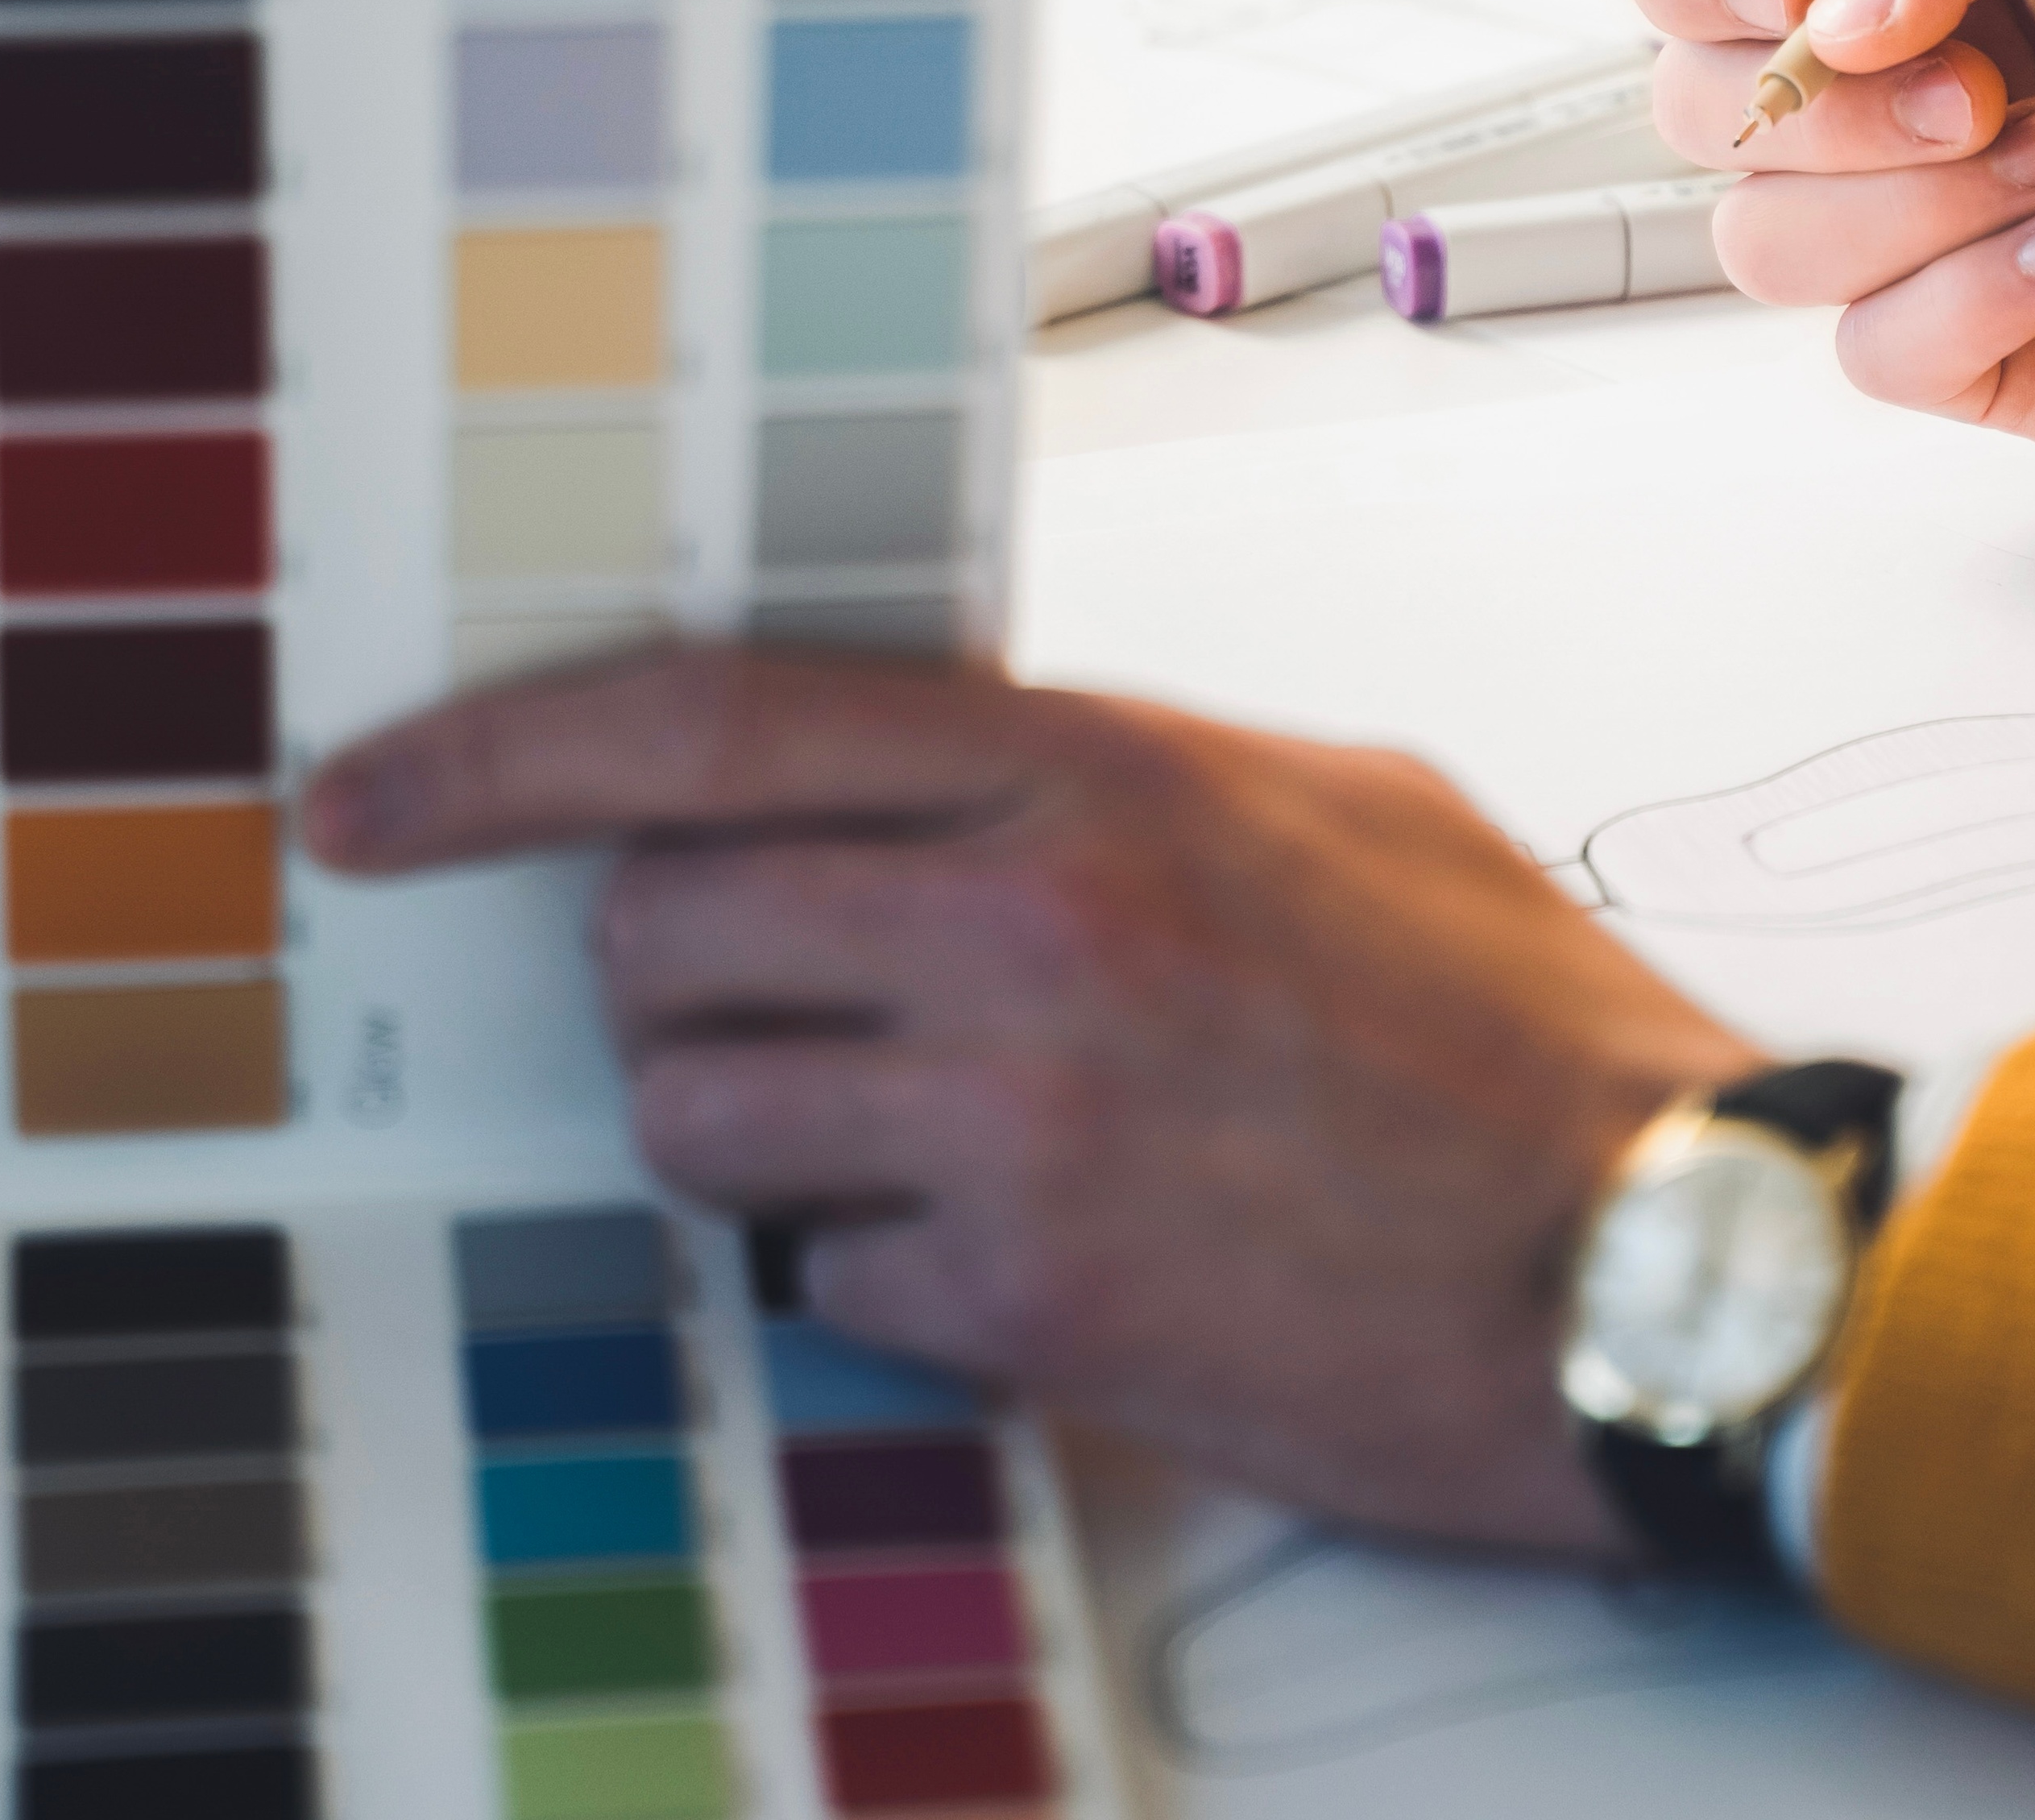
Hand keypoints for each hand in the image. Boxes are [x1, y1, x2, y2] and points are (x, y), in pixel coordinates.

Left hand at [304, 648, 1756, 1550]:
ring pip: (693, 1116)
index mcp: (1089, 771)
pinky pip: (822, 1280)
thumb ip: (1102, 760)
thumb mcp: (1324, 794)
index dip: (500, 754)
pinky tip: (1005, 1239)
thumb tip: (931, 760)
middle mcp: (1025, 926)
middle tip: (748, 989)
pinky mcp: (1032, 1310)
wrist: (1663, 1257)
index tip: (371, 797)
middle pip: (655, 926)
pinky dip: (868, 1265)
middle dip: (662, 966)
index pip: (708, 724)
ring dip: (745, 1126)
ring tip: (881, 1126)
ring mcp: (1015, 1125)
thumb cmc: (1510, 1021)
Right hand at [1614, 0, 2034, 471]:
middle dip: (1835, 111)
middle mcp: (1886, 75)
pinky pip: (1864, 348)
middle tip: (1992, 91)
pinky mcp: (1961, 344)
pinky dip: (1977, 301)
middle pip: (1691, 99)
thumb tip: (1822, 15)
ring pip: (1761, 238)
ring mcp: (1911, 217)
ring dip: (1926, 210)